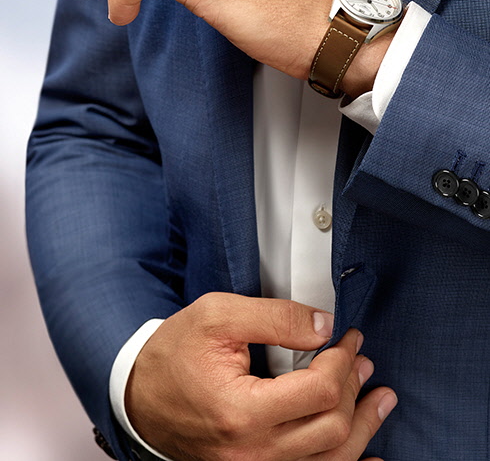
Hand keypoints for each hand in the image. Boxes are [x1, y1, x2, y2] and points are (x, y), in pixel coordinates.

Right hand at [125, 292, 396, 460]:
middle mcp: (251, 452)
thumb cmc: (174, 354)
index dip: (343, 360)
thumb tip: (324, 326)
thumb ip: (275, 317)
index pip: (318, 391)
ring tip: (380, 398)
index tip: (348, 338)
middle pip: (332, 428)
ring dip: (363, 426)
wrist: (140, 394)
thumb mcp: (218, 317)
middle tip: (362, 358)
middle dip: (355, 387)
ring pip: (331, 460)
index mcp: (241, 412)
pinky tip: (369, 454)